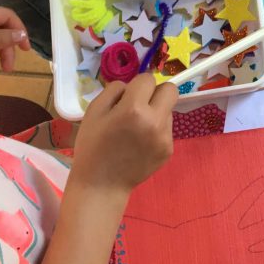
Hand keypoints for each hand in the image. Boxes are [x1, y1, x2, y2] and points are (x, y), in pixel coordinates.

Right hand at [72, 74, 177, 193]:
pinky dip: (156, 131)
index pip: (148, 79)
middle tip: (141, 105)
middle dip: (156, 92)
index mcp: (133, 109)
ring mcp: (165, 137)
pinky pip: (166, 129)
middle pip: (171, 90)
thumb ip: (114, 90)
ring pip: (168, 110)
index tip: (129, 96)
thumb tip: (131, 85)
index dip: (137, 85)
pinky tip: (140, 144)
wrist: (101, 185)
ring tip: (136, 129)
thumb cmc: (92, 146)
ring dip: (156, 112)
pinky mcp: (169, 150)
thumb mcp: (93, 111)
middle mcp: (154, 120)